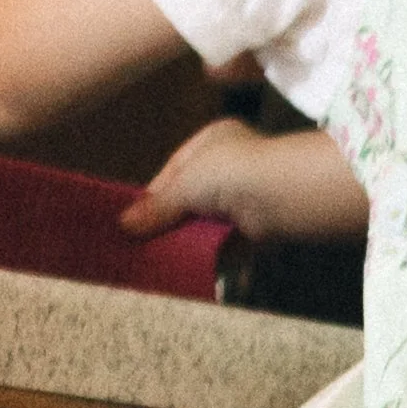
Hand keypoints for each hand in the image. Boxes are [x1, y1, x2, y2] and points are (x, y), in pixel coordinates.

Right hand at [120, 117, 365, 242]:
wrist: (281, 197)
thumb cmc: (232, 173)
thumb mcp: (186, 183)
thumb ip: (158, 206)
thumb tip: (125, 224)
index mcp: (213, 141)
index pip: (176, 169)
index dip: (155, 194)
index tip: (134, 217)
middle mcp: (232, 167)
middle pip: (193, 198)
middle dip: (173, 220)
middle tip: (147, 242)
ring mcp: (247, 199)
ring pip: (210, 223)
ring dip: (191, 241)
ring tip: (166, 258)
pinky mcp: (259, 230)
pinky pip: (229, 245)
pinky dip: (212, 255)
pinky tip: (193, 266)